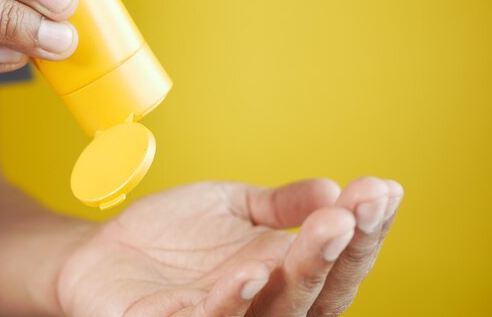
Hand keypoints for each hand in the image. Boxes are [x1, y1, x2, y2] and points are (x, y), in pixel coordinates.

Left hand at [57, 177, 402, 316]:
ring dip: (300, 273)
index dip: (364, 231)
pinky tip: (249, 270)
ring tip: (325, 228)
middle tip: (355, 208)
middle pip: (312, 290)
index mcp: (279, 277)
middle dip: (338, 248)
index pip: (334, 261)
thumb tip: (332, 188)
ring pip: (270, 310)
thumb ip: (281, 204)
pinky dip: (228, 302)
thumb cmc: (175, 234)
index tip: (382, 188)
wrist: (109, 249)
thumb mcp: (235, 207)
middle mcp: (259, 306)